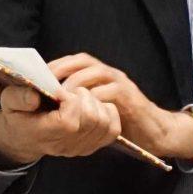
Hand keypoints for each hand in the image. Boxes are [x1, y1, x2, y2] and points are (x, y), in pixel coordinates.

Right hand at [0, 80, 118, 166]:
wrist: (25, 136)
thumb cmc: (19, 115)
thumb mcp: (8, 102)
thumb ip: (18, 97)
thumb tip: (34, 97)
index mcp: (44, 134)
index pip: (70, 121)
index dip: (71, 100)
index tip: (60, 92)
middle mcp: (65, 145)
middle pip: (91, 119)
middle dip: (84, 98)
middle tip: (71, 93)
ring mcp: (80, 148)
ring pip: (104, 122)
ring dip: (96, 104)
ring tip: (80, 99)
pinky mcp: (92, 146)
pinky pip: (113, 129)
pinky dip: (108, 113)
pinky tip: (92, 107)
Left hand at [50, 54, 192, 163]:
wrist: (154, 133)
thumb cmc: (122, 123)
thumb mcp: (97, 110)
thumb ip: (80, 103)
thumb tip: (51, 104)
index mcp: (101, 75)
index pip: (76, 60)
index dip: (57, 65)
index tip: (38, 76)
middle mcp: (110, 74)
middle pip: (83, 61)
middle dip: (62, 70)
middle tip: (45, 83)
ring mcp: (121, 84)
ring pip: (94, 73)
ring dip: (74, 83)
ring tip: (60, 96)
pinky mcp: (129, 98)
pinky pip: (109, 92)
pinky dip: (92, 98)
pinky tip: (80, 108)